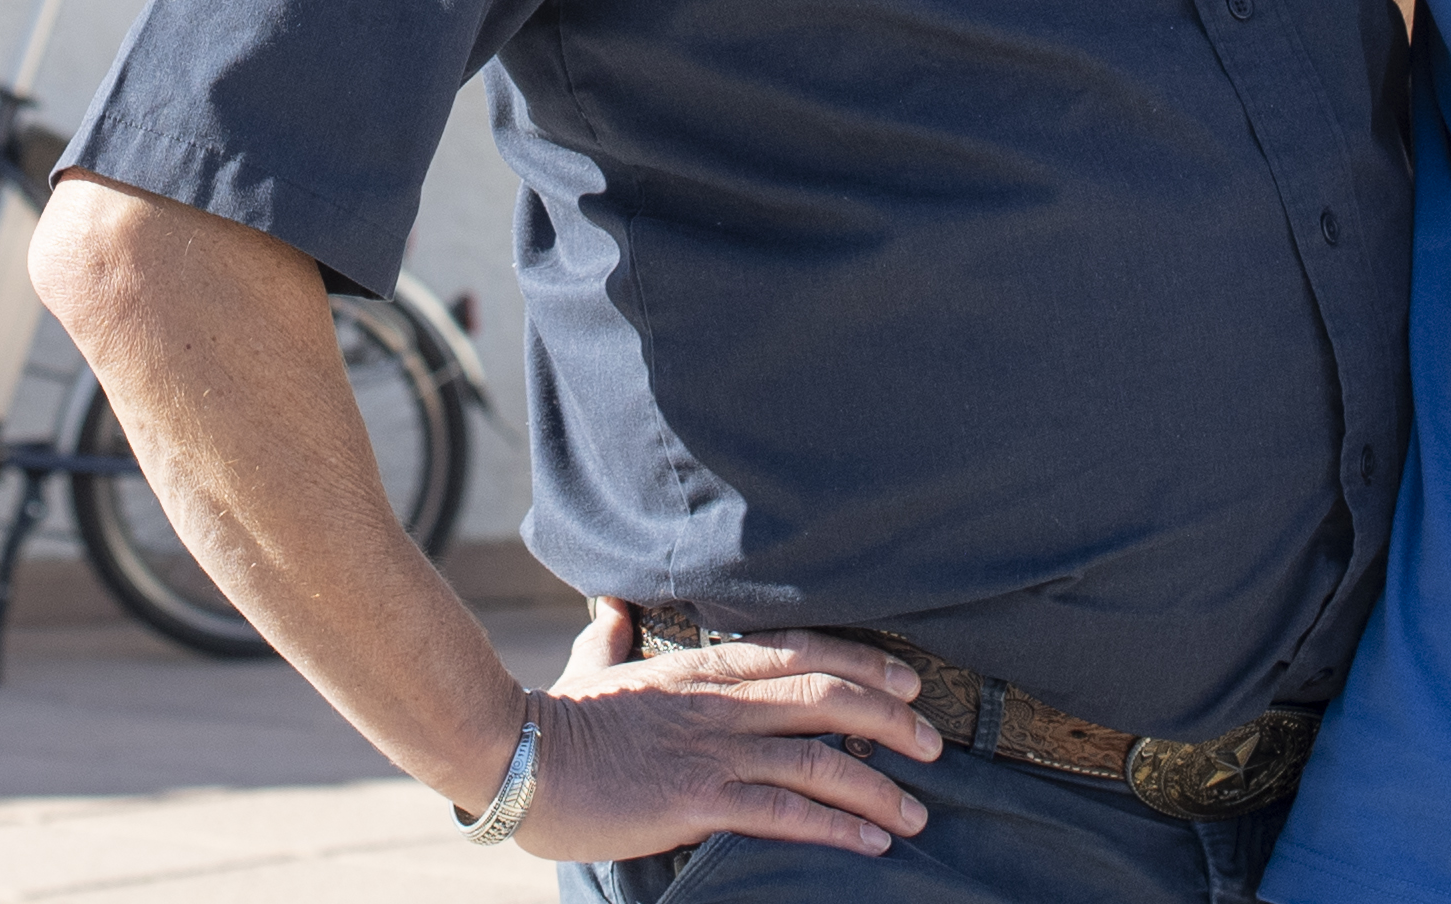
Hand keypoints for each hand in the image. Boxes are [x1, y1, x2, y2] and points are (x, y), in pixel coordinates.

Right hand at [502, 595, 943, 862]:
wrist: (517, 756)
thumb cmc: (555, 717)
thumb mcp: (590, 663)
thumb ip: (611, 636)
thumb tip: (612, 605)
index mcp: (701, 666)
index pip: (801, 652)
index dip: (864, 663)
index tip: (908, 680)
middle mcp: (719, 702)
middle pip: (826, 697)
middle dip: (890, 719)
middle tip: (932, 744)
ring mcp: (712, 750)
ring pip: (817, 759)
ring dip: (877, 788)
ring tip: (915, 813)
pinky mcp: (698, 799)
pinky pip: (783, 812)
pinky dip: (835, 827)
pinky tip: (870, 844)